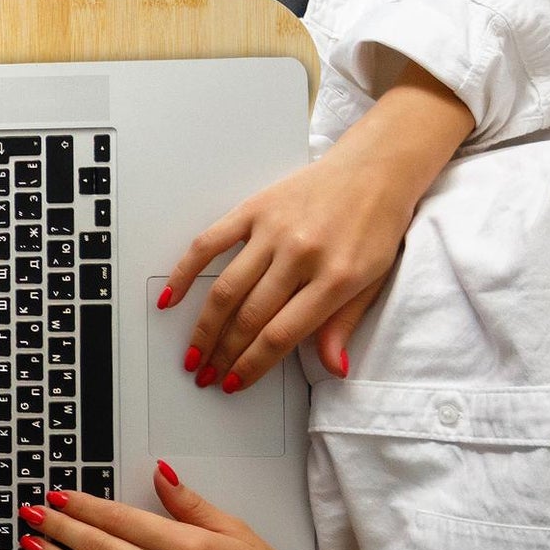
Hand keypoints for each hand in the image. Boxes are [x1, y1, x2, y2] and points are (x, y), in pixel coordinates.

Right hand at [160, 60, 474, 390]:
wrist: (377, 167)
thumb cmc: (376, 223)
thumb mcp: (373, 282)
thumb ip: (344, 324)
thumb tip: (333, 367)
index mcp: (336, 278)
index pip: (280, 336)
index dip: (251, 367)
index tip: (234, 382)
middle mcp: (301, 254)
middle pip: (248, 318)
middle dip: (222, 356)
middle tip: (206, 374)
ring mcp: (275, 230)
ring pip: (226, 290)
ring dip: (204, 329)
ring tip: (193, 353)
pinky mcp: (255, 208)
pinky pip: (209, 243)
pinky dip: (185, 272)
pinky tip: (172, 298)